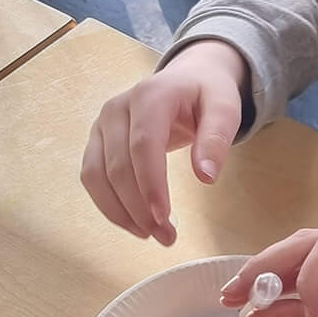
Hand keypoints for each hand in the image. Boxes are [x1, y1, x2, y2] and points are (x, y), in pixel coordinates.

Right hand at [81, 40, 247, 245]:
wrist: (187, 78)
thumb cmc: (206, 94)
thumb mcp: (224, 108)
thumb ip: (217, 138)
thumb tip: (206, 177)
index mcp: (150, 95)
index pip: (143, 144)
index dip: (150, 184)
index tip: (163, 217)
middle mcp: (117, 108)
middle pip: (118, 165)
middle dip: (139, 208)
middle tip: (167, 237)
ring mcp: (102, 124)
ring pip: (97, 176)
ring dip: (120, 212)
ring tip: (151, 235)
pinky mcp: (97, 141)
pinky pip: (93, 178)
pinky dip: (109, 205)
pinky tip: (134, 223)